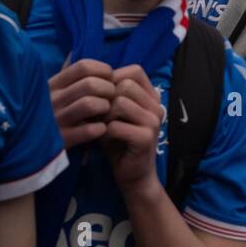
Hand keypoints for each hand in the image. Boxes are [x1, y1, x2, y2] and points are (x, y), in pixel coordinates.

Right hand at [49, 59, 115, 149]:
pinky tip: (100, 130)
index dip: (103, 70)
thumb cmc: (50, 116)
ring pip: (90, 103)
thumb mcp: (52, 93)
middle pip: (90, 84)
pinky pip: (90, 130)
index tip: (109, 79)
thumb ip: (67, 76)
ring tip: (105, 113)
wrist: (29, 152)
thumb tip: (73, 52)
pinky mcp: (61, 142)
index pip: (83, 65)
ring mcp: (55, 121)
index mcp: (51, 85)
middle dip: (108, 89)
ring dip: (105, 107)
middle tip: (110, 98)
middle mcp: (51, 100)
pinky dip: (101, 129)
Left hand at [102, 65, 163, 194]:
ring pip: (120, 102)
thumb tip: (88, 77)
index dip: (115, 79)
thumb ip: (110, 95)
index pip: (135, 71)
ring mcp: (153, 121)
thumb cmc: (119, 141)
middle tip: (103, 117)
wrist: (133, 174)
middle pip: (126, 84)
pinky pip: (116, 125)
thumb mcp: (115, 114)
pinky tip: (107, 140)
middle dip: (107, 99)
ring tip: (104, 129)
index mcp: (152, 97)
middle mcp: (157, 106)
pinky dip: (105, 133)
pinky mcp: (146, 138)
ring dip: (105, 117)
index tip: (105, 97)